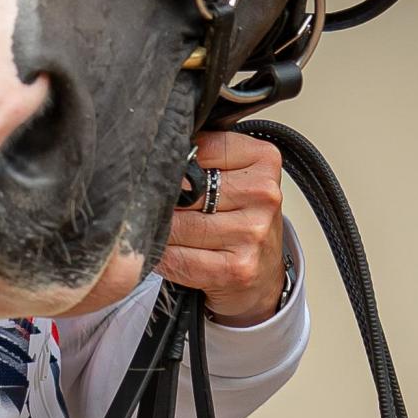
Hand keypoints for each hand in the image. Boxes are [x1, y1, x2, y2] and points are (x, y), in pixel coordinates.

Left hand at [156, 130, 287, 325]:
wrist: (264, 269)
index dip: (172, 163)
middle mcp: (263, 195)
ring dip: (158, 230)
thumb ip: (200, 155)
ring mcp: (253, 233)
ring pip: (177, 225)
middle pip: (184, 190)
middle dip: (160, 200)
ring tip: (162, 229)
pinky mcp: (239, 268)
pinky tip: (168, 252)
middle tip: (155, 204)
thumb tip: (153, 153)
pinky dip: (163, 256)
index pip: (197, 149)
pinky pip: (178, 258)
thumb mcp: (232, 172)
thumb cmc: (240, 214)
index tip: (164, 170)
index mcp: (263, 160)